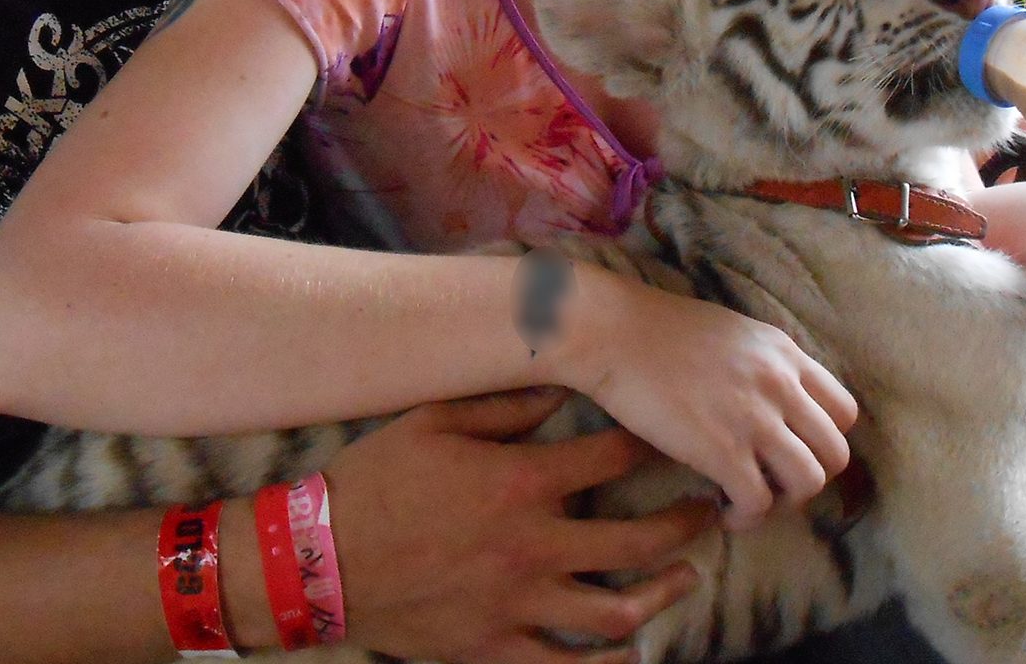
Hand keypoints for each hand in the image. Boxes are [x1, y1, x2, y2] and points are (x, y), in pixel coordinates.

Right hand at [326, 388, 718, 663]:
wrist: (318, 559)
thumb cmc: (375, 480)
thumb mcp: (434, 422)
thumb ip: (504, 406)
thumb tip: (561, 388)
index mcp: (519, 482)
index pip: (609, 459)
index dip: (647, 444)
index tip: (667, 437)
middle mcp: (532, 545)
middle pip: (635, 538)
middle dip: (683, 521)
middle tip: (706, 509)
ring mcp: (519, 603)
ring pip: (617, 609)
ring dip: (664, 590)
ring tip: (686, 574)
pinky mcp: (497, 648)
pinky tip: (634, 651)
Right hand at [554, 265, 856, 532]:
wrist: (611, 332)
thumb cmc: (655, 329)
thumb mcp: (731, 332)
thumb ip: (762, 364)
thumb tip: (772, 401)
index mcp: (784, 353)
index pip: (844, 410)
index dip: (824, 439)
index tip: (794, 449)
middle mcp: (780, 385)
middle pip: (836, 453)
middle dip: (809, 476)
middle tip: (774, 480)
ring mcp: (754, 419)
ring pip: (809, 482)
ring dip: (784, 501)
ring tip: (751, 499)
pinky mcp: (722, 451)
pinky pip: (758, 502)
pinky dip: (746, 516)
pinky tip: (723, 510)